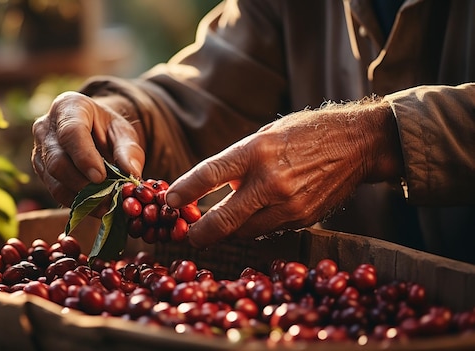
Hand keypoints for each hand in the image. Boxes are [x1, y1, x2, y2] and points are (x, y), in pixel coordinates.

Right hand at [32, 91, 144, 209]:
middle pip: (57, 161)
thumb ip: (129, 151)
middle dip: (83, 183)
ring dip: (81, 197)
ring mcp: (39, 150)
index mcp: (68, 107)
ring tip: (106, 206)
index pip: (71, 132)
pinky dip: (76, 203)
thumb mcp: (124, 132)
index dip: (84, 157)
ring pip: (54, 180)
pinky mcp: (41, 171)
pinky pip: (55, 191)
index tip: (100, 177)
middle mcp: (46, 127)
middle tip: (108, 198)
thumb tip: (131, 174)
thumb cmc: (108, 129)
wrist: (93, 132)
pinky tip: (96, 208)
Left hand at [165, 99, 402, 247]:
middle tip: (187, 235)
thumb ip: (236, 163)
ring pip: (243, 231)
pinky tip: (251, 216)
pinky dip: (252, 226)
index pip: (209, 174)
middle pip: (223, 220)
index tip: (168, 202)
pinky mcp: (302, 220)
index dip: (184, 191)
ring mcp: (288, 205)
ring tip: (215, 225)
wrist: (356, 145)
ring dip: (226, 231)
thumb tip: (207, 189)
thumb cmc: (304, 134)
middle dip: (199, 233)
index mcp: (256, 150)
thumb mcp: (264, 136)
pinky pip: (266, 230)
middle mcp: (271, 181)